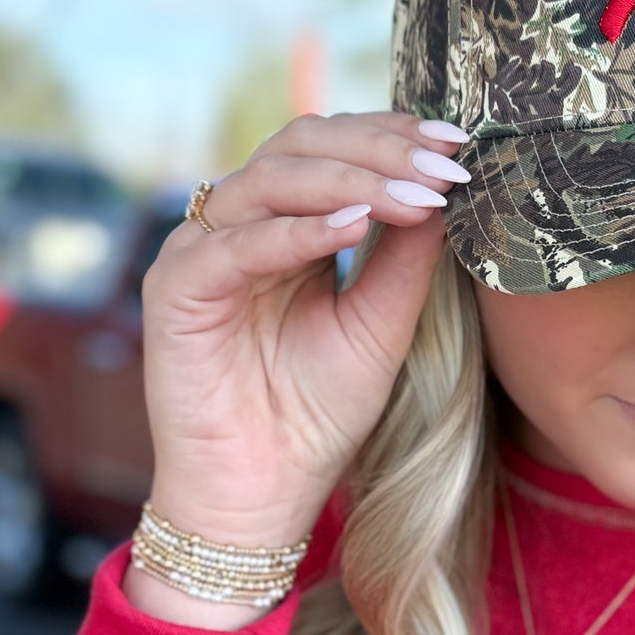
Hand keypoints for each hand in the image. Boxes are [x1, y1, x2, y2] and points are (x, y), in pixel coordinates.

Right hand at [137, 109, 470, 548]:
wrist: (264, 495)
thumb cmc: (317, 417)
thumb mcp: (381, 327)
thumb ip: (405, 260)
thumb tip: (446, 189)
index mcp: (288, 227)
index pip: (336, 150)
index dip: (395, 139)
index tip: (459, 145)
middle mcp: (241, 226)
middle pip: (301, 144)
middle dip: (379, 148)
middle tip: (445, 163)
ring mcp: (202, 251)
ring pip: (270, 179)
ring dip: (350, 180)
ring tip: (414, 194)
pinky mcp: (174, 289)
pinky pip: (236, 244)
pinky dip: (297, 230)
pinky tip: (353, 227)